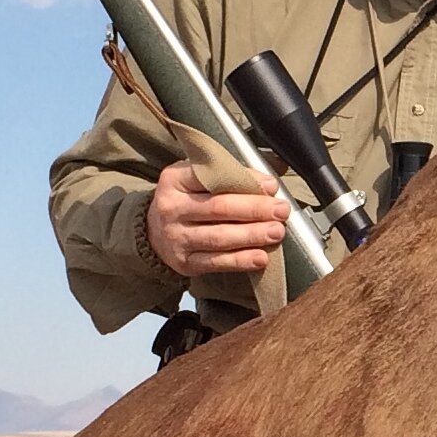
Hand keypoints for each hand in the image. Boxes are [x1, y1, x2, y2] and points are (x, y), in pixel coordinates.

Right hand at [146, 164, 288, 277]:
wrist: (155, 231)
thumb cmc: (187, 199)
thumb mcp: (197, 177)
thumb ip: (229, 174)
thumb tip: (268, 184)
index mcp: (174, 180)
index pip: (212, 176)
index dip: (245, 181)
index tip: (271, 186)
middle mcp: (171, 208)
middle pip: (219, 208)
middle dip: (254, 210)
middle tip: (280, 210)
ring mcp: (176, 237)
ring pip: (219, 237)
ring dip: (252, 235)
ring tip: (276, 232)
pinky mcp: (184, 262)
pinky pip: (217, 262)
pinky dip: (241, 261)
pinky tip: (260, 258)